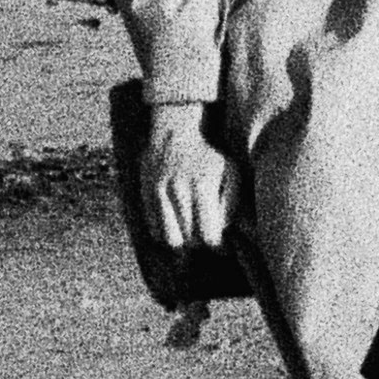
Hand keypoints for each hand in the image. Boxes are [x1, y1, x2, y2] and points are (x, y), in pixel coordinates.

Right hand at [141, 106, 236, 261]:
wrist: (172, 134)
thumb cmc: (208, 157)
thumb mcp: (230, 172)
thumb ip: (233, 204)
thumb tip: (227, 231)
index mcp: (203, 186)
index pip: (207, 235)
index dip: (214, 243)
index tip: (218, 240)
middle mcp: (178, 190)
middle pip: (188, 240)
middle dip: (198, 241)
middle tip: (203, 231)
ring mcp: (158, 193)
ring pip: (168, 239)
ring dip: (180, 241)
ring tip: (188, 231)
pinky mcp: (145, 195)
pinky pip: (154, 229)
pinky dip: (165, 233)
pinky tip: (174, 223)